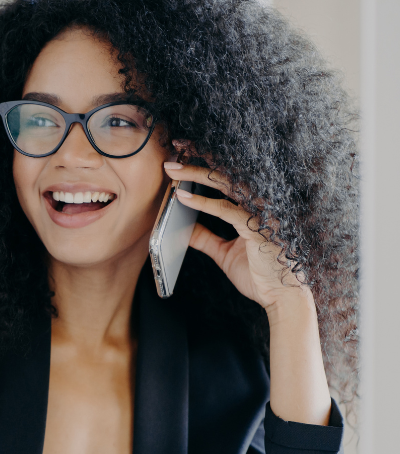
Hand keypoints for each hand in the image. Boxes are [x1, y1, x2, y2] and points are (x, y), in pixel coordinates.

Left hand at [164, 144, 330, 425]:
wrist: (283, 300)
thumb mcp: (225, 254)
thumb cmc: (261, 277)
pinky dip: (202, 202)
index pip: (227, 179)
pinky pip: (226, 210)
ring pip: (226, 184)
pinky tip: (181, 197)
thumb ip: (205, 238)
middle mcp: (260, 206)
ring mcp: (262, 214)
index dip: (205, 164)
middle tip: (171, 153)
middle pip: (225, 174)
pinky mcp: (259, 229)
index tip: (182, 153)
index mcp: (255, 208)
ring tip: (171, 171)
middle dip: (198, 161)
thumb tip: (182, 229)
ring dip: (196, 175)